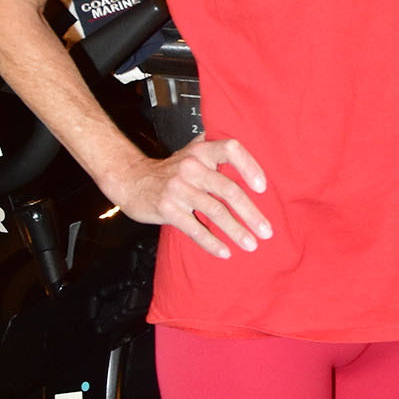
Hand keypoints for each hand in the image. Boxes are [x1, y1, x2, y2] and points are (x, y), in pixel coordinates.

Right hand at [113, 135, 270, 259]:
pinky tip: (225, 252)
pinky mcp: (167, 209)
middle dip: (251, 213)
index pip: (231, 149)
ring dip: (236, 231)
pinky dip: (211, 242)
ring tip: (251, 244)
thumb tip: (254, 147)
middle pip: (228, 189)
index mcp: (202, 151)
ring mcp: (178, 188)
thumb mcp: (191, 151)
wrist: (131, 181)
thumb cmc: (170, 169)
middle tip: (267, 231)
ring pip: (215, 212)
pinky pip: (194, 229)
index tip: (263, 187)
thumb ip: (216, 147)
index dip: (249, 166)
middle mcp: (191, 167)